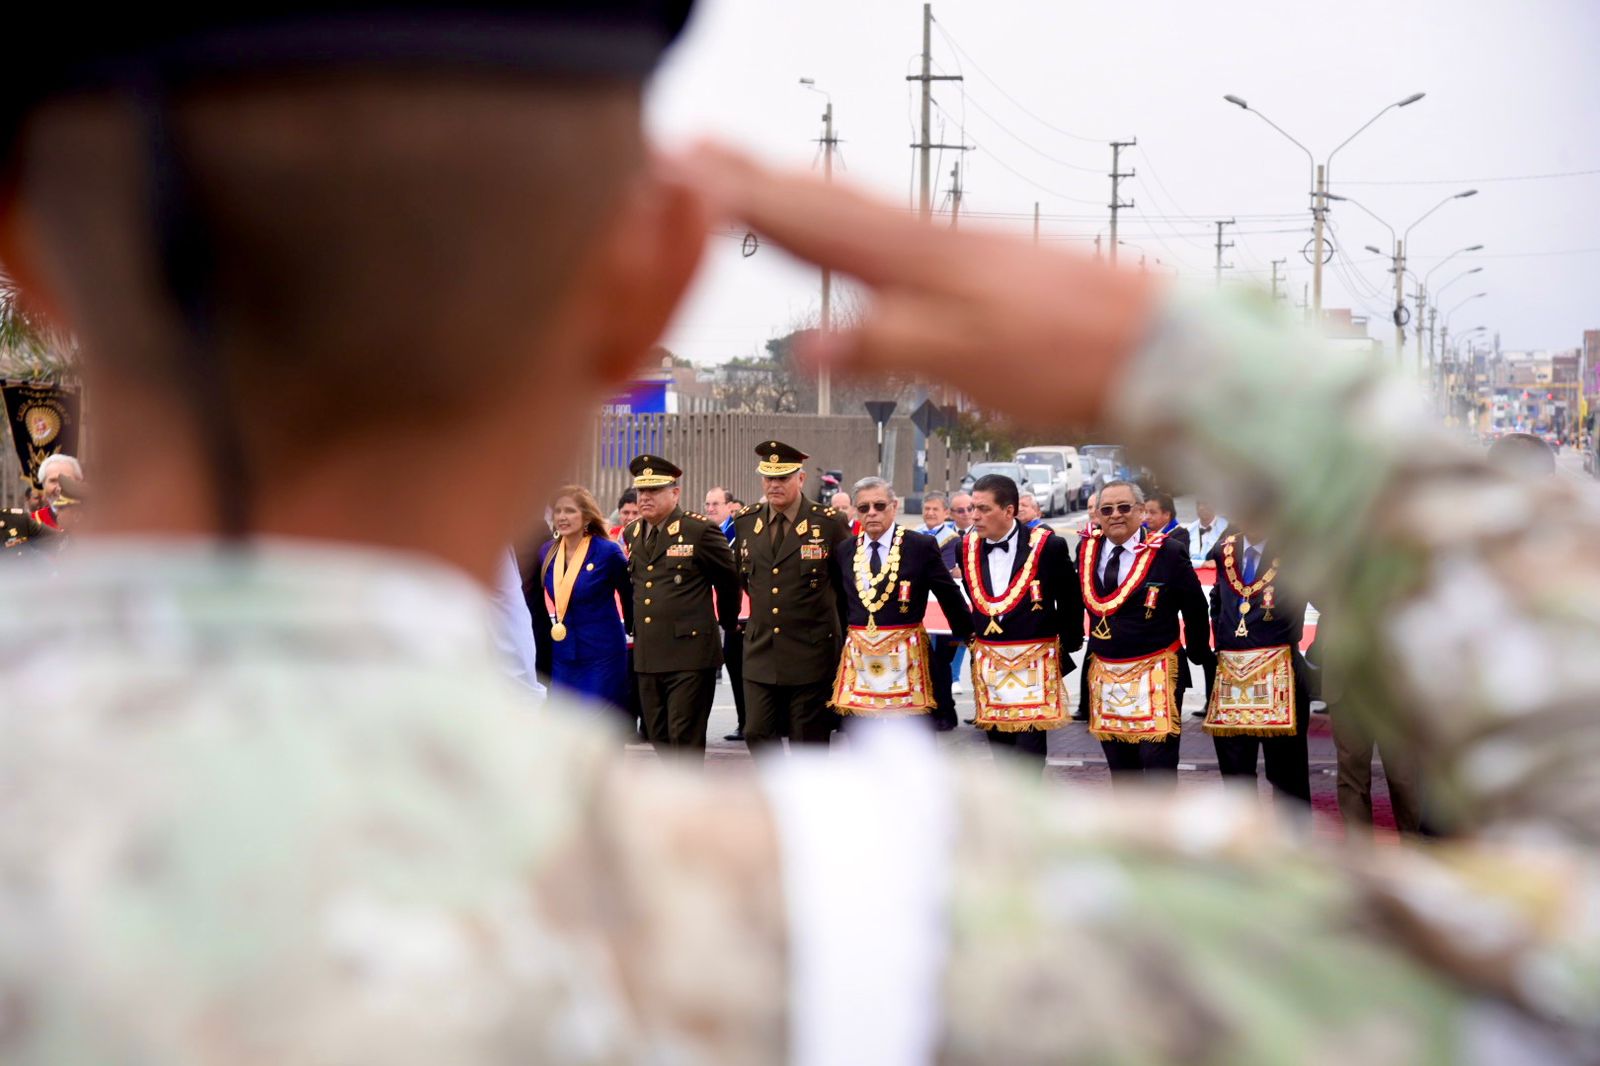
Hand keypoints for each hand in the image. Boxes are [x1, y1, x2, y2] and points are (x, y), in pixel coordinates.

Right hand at [671, 144, 1159, 427]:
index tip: (681, 171)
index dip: (739, 197)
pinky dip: (844, 219)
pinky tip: (851, 231)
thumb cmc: (1068, 355)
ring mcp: (953, 248)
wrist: (1157, 344)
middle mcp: (928, 241)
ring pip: (855, 209)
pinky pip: (887, 229)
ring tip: (751, 177)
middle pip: (822, 199)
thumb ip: (880, 348)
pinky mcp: (976, 264)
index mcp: (915, 259)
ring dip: (795, 189)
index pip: (806, 220)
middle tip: (694, 149)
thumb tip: (799, 344)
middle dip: (753, 176)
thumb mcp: (963, 363)